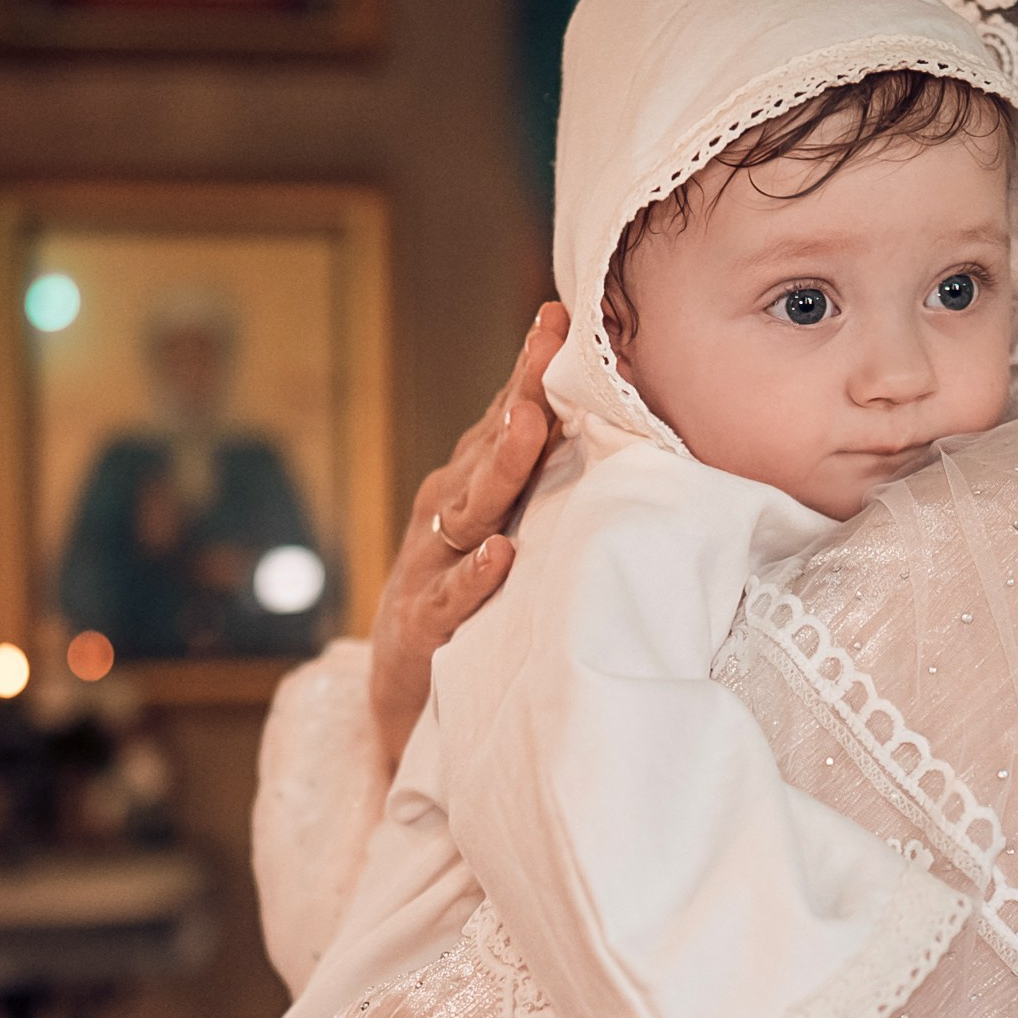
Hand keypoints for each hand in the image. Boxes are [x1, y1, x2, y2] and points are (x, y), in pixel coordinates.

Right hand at [368, 303, 565, 764]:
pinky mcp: (422, 629)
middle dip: (517, 398)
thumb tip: (609, 427)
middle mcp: (446, 517)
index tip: (560, 316)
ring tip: (526, 428)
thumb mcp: (506, 536)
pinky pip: (449, 600)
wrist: (408, 701)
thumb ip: (542, 484)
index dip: (530, 368)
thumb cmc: (470, 604)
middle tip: (546, 350)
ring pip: (466, 513)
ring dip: (496, 470)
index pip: (506, 418)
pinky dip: (475, 578)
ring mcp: (429, 570)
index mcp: (471, 488)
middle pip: (485, 449)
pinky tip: (501, 556)